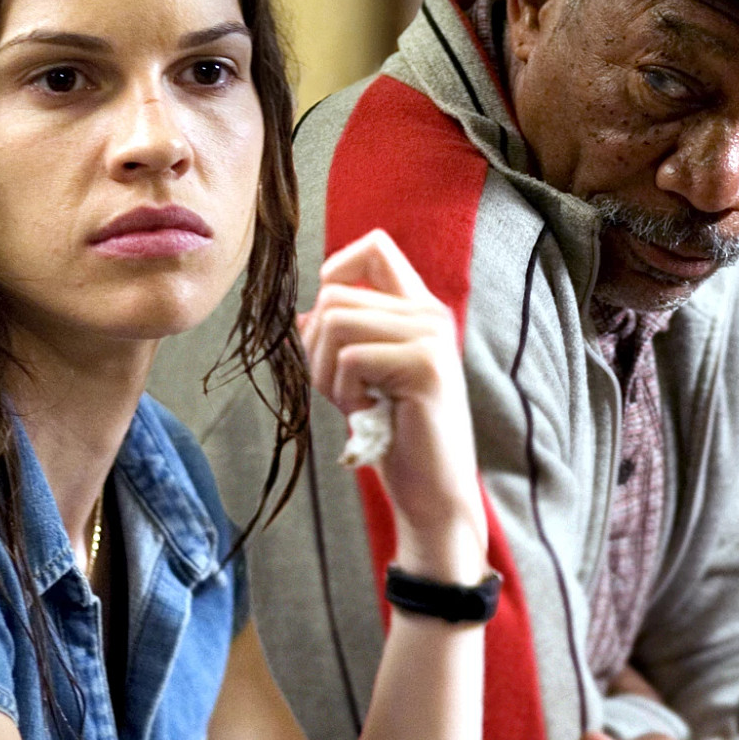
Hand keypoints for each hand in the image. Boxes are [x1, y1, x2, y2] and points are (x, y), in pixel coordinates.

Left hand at [297, 229, 486, 576]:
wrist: (432, 493)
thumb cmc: (396, 438)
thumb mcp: (363, 378)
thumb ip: (345, 337)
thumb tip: (305, 314)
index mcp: (418, 311)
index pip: (375, 246)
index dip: (336, 268)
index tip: (327, 320)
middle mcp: (430, 315)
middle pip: (334, 294)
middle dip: (316, 348)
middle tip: (343, 391)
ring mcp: (432, 337)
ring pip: (336, 322)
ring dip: (326, 374)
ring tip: (357, 404)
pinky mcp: (427, 365)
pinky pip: (351, 358)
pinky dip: (343, 394)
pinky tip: (369, 415)